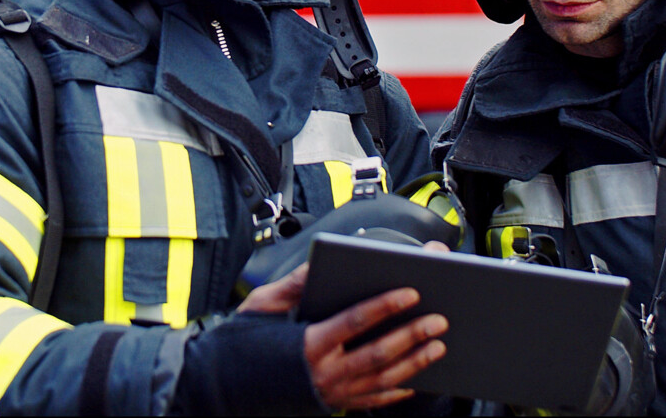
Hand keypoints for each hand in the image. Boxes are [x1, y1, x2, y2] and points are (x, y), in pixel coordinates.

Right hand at [241, 239, 451, 409]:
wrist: (226, 386)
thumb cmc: (244, 343)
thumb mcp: (263, 305)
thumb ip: (294, 284)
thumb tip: (320, 261)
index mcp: (307, 343)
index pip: (355, 321)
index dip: (385, 306)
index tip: (411, 291)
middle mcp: (323, 373)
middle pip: (378, 353)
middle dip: (412, 336)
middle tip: (439, 319)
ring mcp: (331, 393)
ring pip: (382, 379)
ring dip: (414, 362)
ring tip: (438, 345)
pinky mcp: (334, 405)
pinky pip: (372, 402)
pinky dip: (396, 392)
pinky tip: (416, 381)